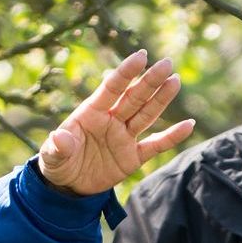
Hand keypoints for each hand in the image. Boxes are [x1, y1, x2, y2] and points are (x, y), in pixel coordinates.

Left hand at [35, 52, 193, 197]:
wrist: (67, 186)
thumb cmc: (58, 163)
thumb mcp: (52, 156)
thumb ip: (58, 147)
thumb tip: (59, 137)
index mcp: (91, 113)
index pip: (111, 88)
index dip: (126, 73)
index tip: (141, 56)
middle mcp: (111, 120)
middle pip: (134, 97)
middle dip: (149, 81)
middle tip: (166, 63)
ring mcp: (124, 137)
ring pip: (146, 114)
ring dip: (161, 99)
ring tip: (175, 80)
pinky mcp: (133, 157)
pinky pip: (156, 145)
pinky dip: (172, 137)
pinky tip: (189, 125)